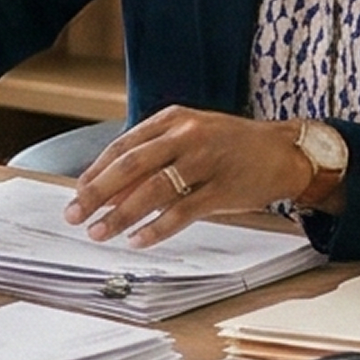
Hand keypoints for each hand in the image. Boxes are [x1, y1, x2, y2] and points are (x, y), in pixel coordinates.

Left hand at [63, 108, 321, 245]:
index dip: (96, 172)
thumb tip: (109, 190)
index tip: (76, 193)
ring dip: (122, 215)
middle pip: (131, 166)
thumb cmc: (230, 146)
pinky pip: (182, 212)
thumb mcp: (190, 136)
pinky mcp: (223, 189)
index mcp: (173, 119)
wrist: (284, 152)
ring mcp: (206, 162)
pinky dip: (157, 228)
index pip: (123, 146)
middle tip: (75, 215)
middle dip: (98, 193)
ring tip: (100, 233)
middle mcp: (187, 136)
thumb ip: (153, 156)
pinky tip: (138, 240)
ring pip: (153, 190)